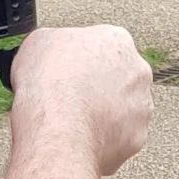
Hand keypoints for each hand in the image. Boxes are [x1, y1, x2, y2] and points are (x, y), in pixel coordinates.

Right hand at [8, 24, 153, 178]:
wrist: (58, 132)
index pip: (100, 46)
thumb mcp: (36, 43)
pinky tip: (82, 137)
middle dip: (96, 86)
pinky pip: (120, 137)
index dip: (77, 60)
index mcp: (116, 40)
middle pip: (116, 76)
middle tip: (70, 97)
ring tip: (74, 121)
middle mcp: (137, 71)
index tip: (65, 71)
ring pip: (122, 109)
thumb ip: (55, 43)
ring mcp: (141, 107)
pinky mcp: (137, 137)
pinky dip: (103, 138)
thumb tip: (52, 52)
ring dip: (103, 113)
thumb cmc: (49, 87)